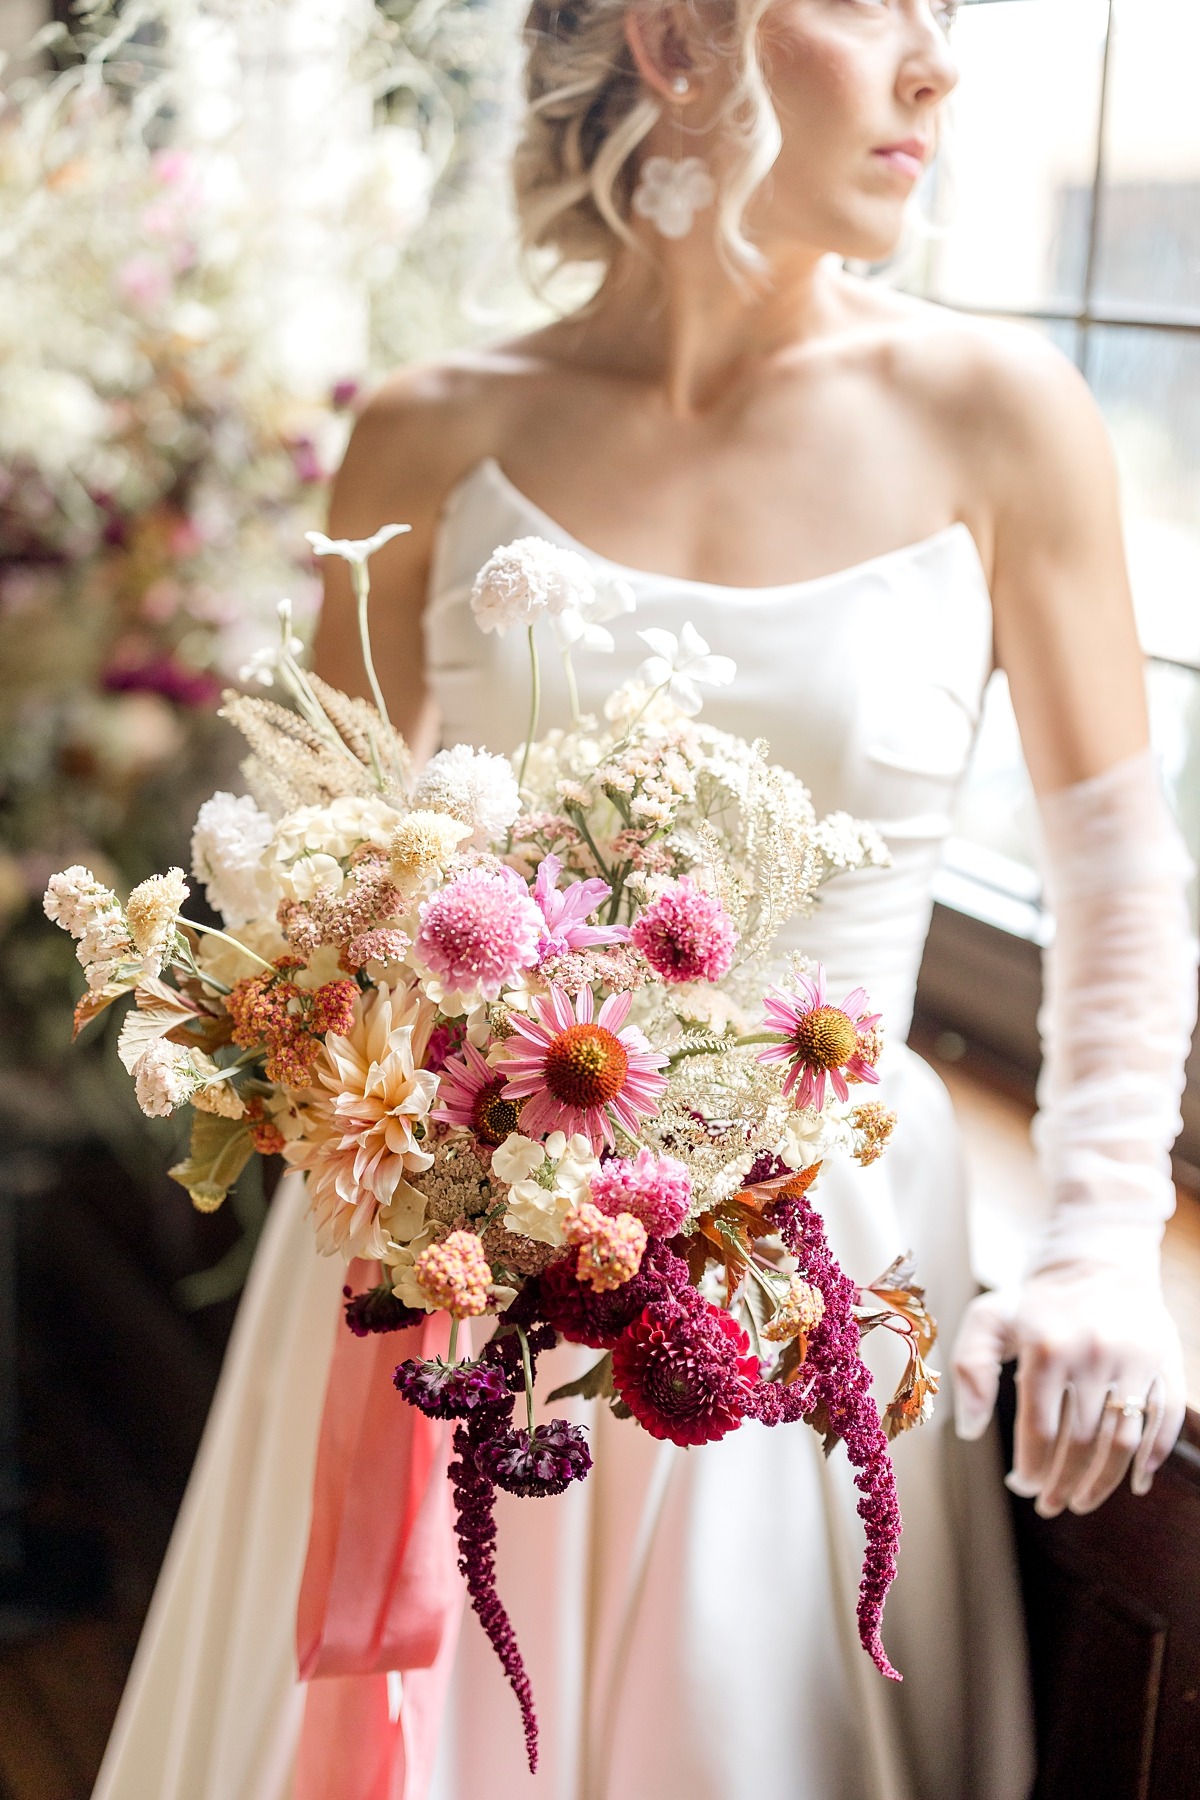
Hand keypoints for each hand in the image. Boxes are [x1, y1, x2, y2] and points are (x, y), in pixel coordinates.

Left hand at [951, 1265, 1185, 1516]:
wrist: (1097, 1263)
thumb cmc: (1035, 1302)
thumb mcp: (989, 1320)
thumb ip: (970, 1369)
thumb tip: (971, 1432)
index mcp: (1046, 1349)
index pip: (1039, 1431)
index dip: (1030, 1468)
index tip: (1021, 1488)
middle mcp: (1093, 1356)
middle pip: (1080, 1444)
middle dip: (1062, 1484)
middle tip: (1050, 1506)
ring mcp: (1134, 1361)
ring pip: (1123, 1442)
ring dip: (1103, 1483)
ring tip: (1082, 1503)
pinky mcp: (1165, 1363)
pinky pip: (1165, 1422)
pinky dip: (1154, 1459)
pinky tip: (1137, 1485)